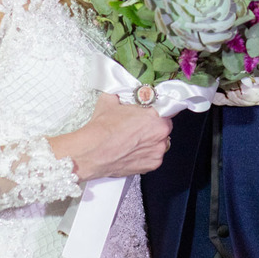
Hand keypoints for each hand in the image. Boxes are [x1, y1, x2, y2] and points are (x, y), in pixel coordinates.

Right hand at [52, 93, 171, 181]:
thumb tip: (123, 92)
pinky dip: (146, 154)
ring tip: (134, 140)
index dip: (157, 110)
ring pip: (160, 142)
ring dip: (151, 140)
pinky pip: (154, 156)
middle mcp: (160, 135)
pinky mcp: (152, 165)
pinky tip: (132, 150)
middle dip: (154, 125)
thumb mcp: (111, 100)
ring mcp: (157, 152)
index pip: (167, 108)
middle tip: (139, 126)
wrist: (92, 152)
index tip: (151, 111)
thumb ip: (123, 95)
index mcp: (155, 116)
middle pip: (164, 126)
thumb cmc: (102, 129)